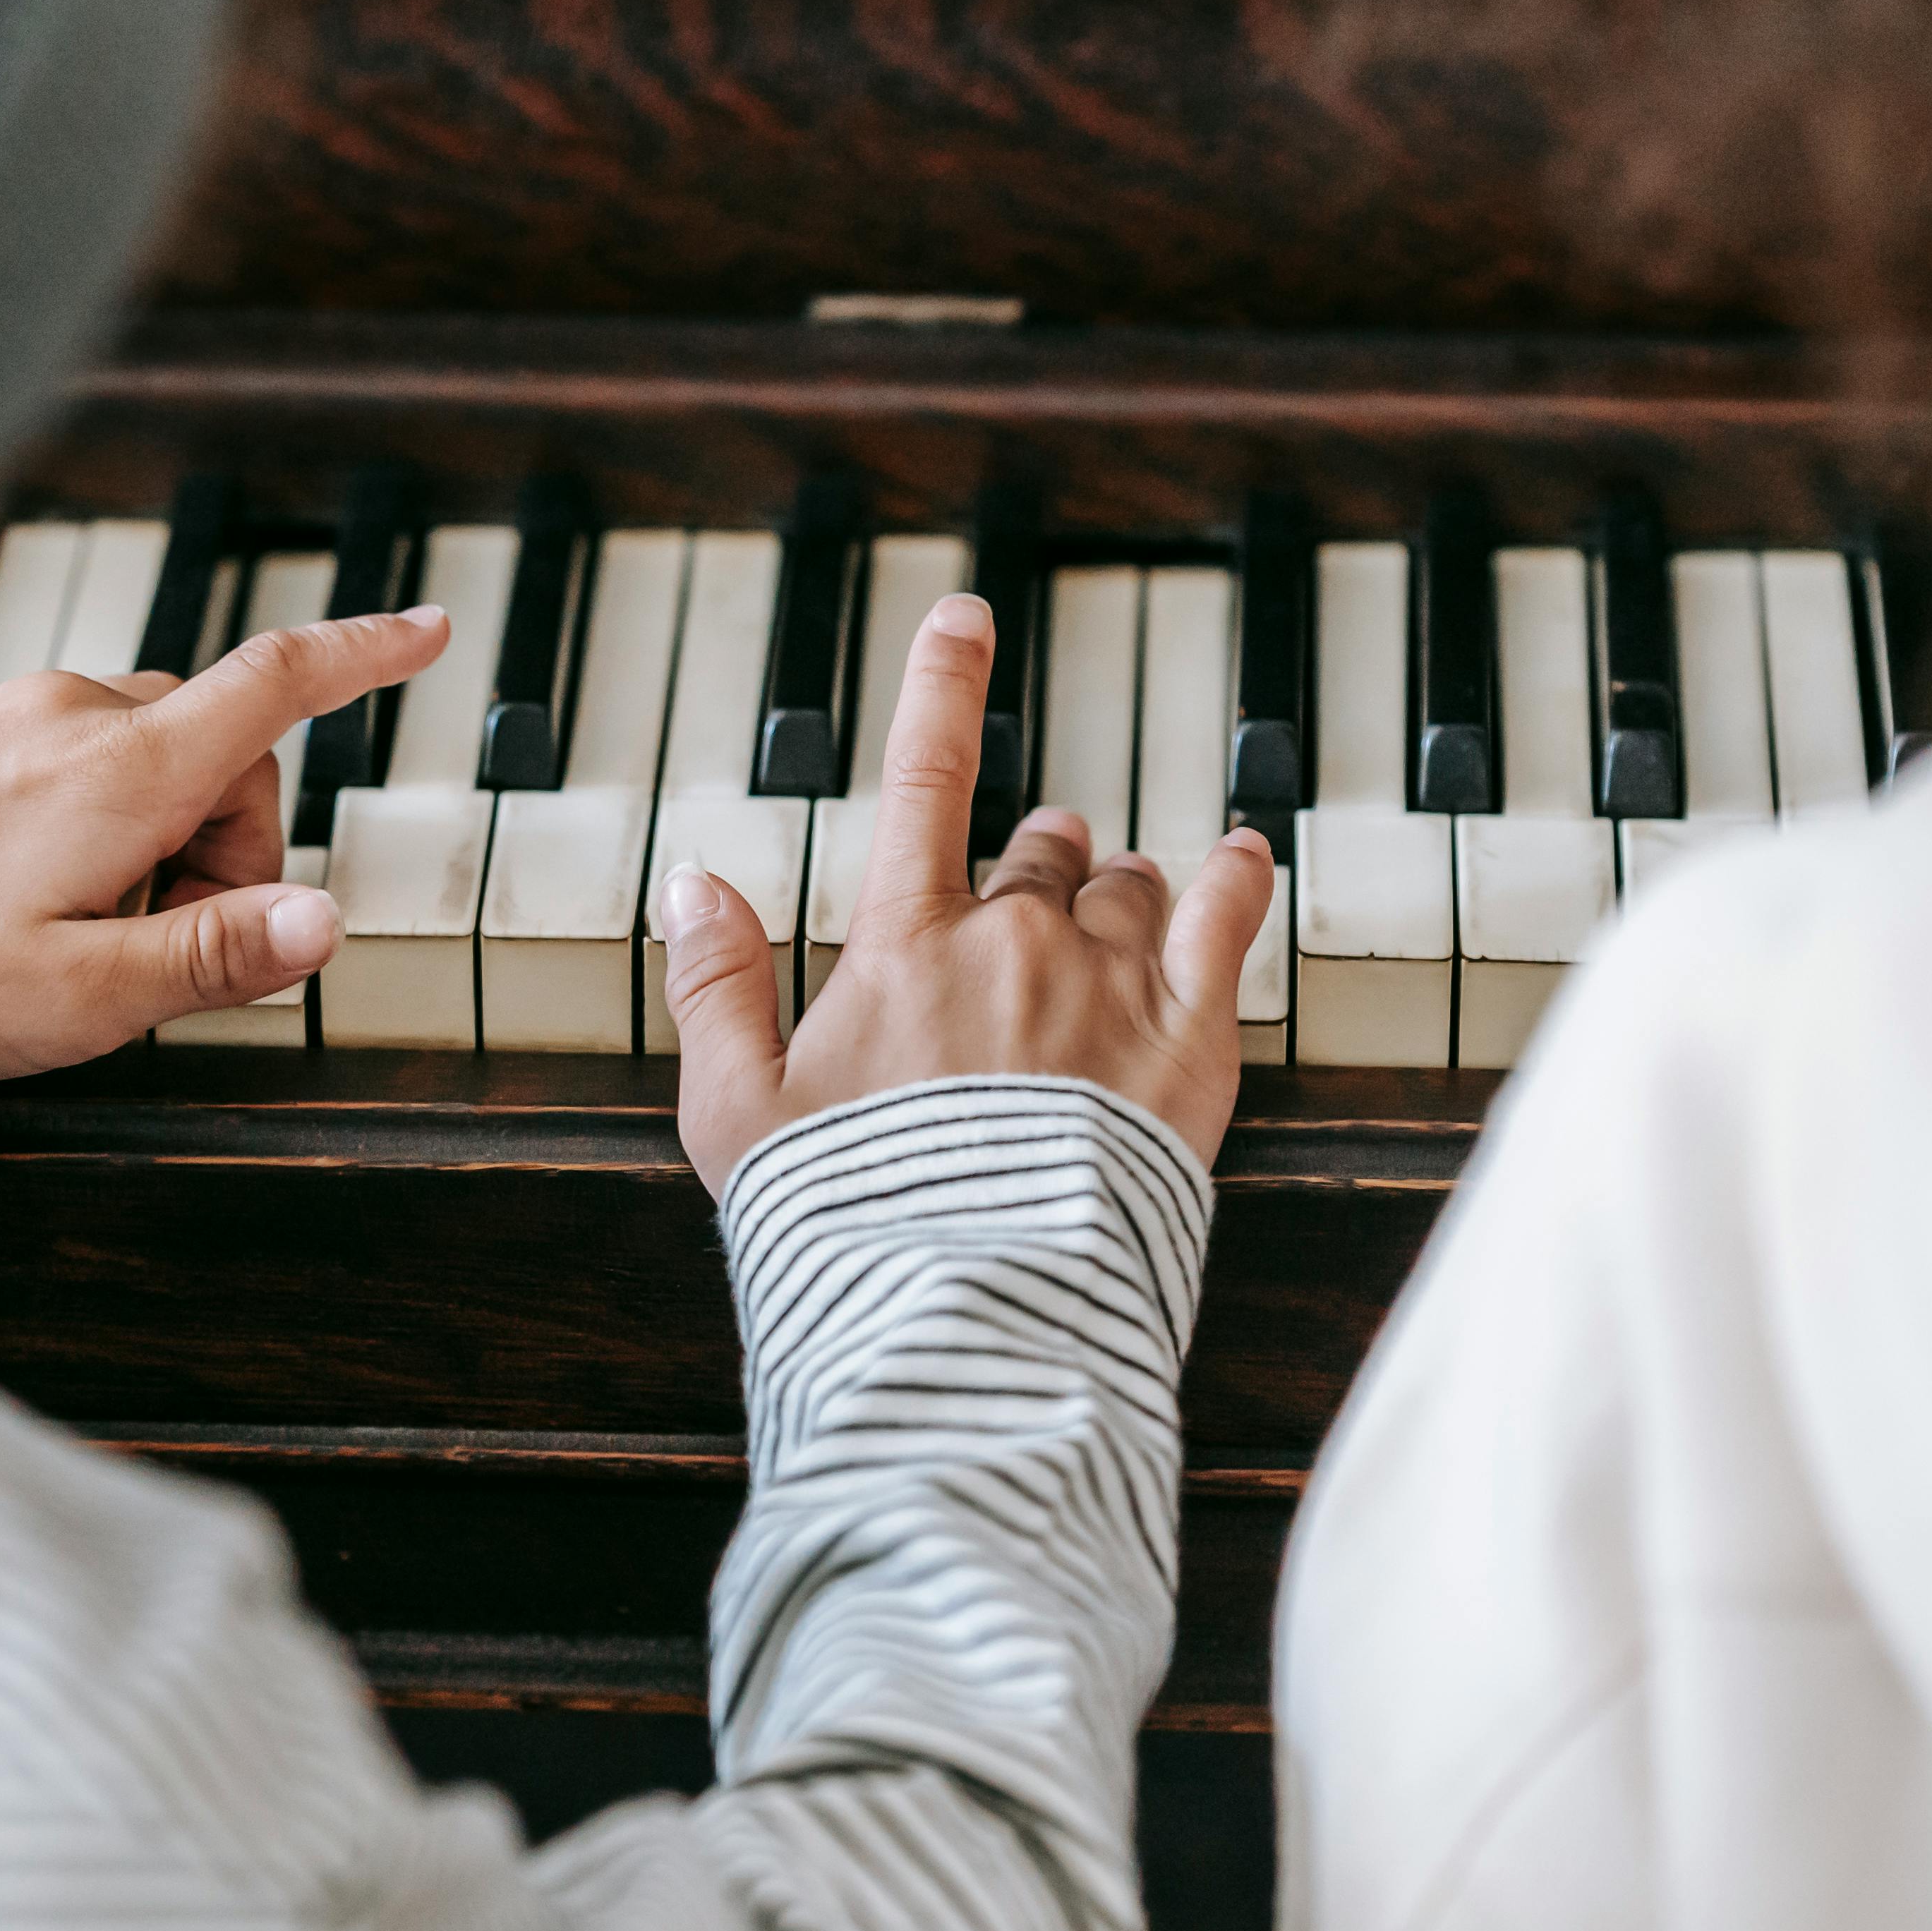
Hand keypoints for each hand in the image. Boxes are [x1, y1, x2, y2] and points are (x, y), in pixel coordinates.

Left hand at [0, 606, 452, 1081]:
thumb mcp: (85, 999)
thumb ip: (210, 957)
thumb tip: (322, 921)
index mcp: (123, 772)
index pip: (275, 684)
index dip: (364, 654)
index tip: (425, 632)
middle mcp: (75, 713)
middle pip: (219, 752)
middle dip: (220, 846)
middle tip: (145, 943)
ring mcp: (16, 709)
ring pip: (147, 752)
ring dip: (149, 833)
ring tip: (69, 923)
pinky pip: (72, 751)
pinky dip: (84, 814)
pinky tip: (18, 886)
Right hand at [658, 590, 1280, 1194]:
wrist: (970, 1313)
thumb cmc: (844, 1227)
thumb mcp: (733, 1114)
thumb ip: (714, 985)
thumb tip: (691, 881)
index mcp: (904, 950)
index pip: (924, 782)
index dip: (943, 688)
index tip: (965, 617)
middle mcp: (1013, 945)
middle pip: (1038, 856)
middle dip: (1035, 861)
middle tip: (1032, 888)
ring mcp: (1109, 989)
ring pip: (1126, 890)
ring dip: (1115, 891)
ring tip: (1110, 917)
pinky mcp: (1192, 1045)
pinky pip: (1227, 924)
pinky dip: (1234, 879)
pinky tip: (1240, 859)